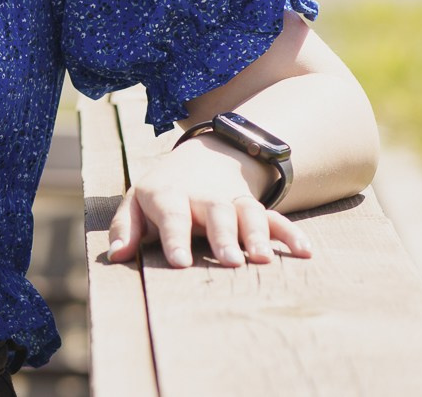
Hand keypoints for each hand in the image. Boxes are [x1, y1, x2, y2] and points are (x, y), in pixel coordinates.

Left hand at [106, 135, 311, 268]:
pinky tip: (305, 251)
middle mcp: (203, 197)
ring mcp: (232, 201)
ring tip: (264, 259)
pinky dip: (291, 233)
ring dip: (257, 234)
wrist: (199, 159)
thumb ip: (124, 228)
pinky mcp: (254, 208)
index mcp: (169, 196)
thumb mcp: (136, 203)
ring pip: (248, 213)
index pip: (171, 215)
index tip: (180, 263)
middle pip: (215, 214)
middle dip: (224, 237)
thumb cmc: (161, 194)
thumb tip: (116, 256)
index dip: (174, 238)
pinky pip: (275, 218)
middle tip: (230, 260)